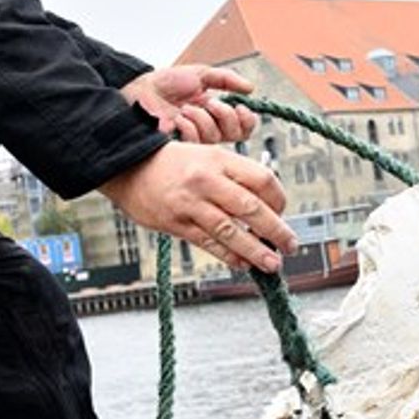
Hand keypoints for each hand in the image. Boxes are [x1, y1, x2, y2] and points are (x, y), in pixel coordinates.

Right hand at [99, 140, 295, 272]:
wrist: (127, 167)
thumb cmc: (171, 163)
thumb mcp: (205, 155)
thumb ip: (233, 176)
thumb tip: (265, 205)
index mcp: (218, 159)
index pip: (262, 179)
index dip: (279, 198)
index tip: (283, 212)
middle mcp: (207, 180)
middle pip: (252, 208)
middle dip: (277, 230)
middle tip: (291, 244)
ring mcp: (190, 204)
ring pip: (231, 231)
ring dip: (256, 250)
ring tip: (273, 263)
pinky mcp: (176, 224)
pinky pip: (209, 244)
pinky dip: (229, 256)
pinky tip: (243, 264)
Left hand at [121, 65, 260, 144]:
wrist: (140, 91)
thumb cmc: (166, 84)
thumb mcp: (200, 75)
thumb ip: (226, 79)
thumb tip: (251, 88)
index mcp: (217, 114)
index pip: (244, 127)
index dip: (247, 119)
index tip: (240, 106)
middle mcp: (210, 130)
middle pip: (235, 134)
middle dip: (225, 115)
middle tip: (210, 103)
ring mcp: (196, 142)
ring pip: (215, 137)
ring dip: (202, 118)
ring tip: (185, 108)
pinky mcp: (181, 150)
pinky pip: (195, 143)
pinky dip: (188, 127)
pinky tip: (177, 120)